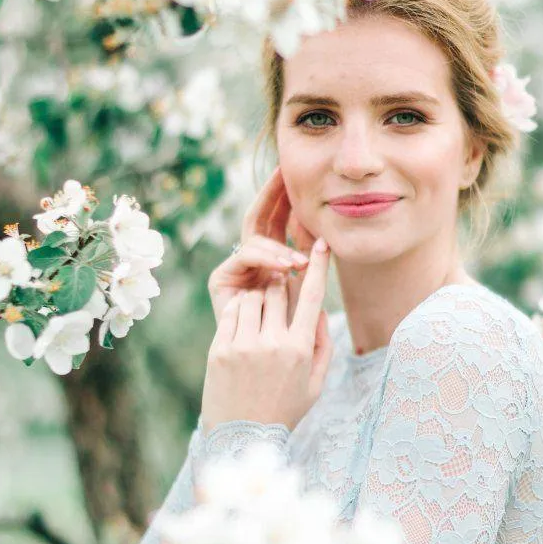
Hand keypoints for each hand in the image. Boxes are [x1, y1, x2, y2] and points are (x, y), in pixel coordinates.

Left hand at [201, 238, 333, 433]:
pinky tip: (242, 327)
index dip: (318, 266)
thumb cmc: (284, 410)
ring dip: (257, 299)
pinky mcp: (220, 348)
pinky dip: (238, 311)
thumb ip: (322, 344)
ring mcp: (244, 345)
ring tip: (258, 317)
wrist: (242, 437)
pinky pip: (231, 312)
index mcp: (300, 349)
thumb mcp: (315, 383)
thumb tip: (317, 309)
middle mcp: (273, 343)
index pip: (312, 296)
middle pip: (279, 291)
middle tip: (278, 294)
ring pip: (253, 297)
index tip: (321, 244)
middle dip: (280, 287)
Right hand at [208, 166, 317, 327]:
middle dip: (272, 194)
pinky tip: (284, 268)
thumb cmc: (292, 337)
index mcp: (272, 259)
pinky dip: (265, 258)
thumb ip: (310, 263)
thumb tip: (322, 233)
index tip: (302, 175)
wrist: (267, 372)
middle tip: (283, 172)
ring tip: (299, 263)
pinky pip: (244, 256)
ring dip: (279, 246)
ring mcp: (235, 268)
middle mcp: (251, 260)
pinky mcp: (220, 280)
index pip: (279, 219)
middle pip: (260, 217)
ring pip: (255, 238)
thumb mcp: (308, 291)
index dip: (287, 198)